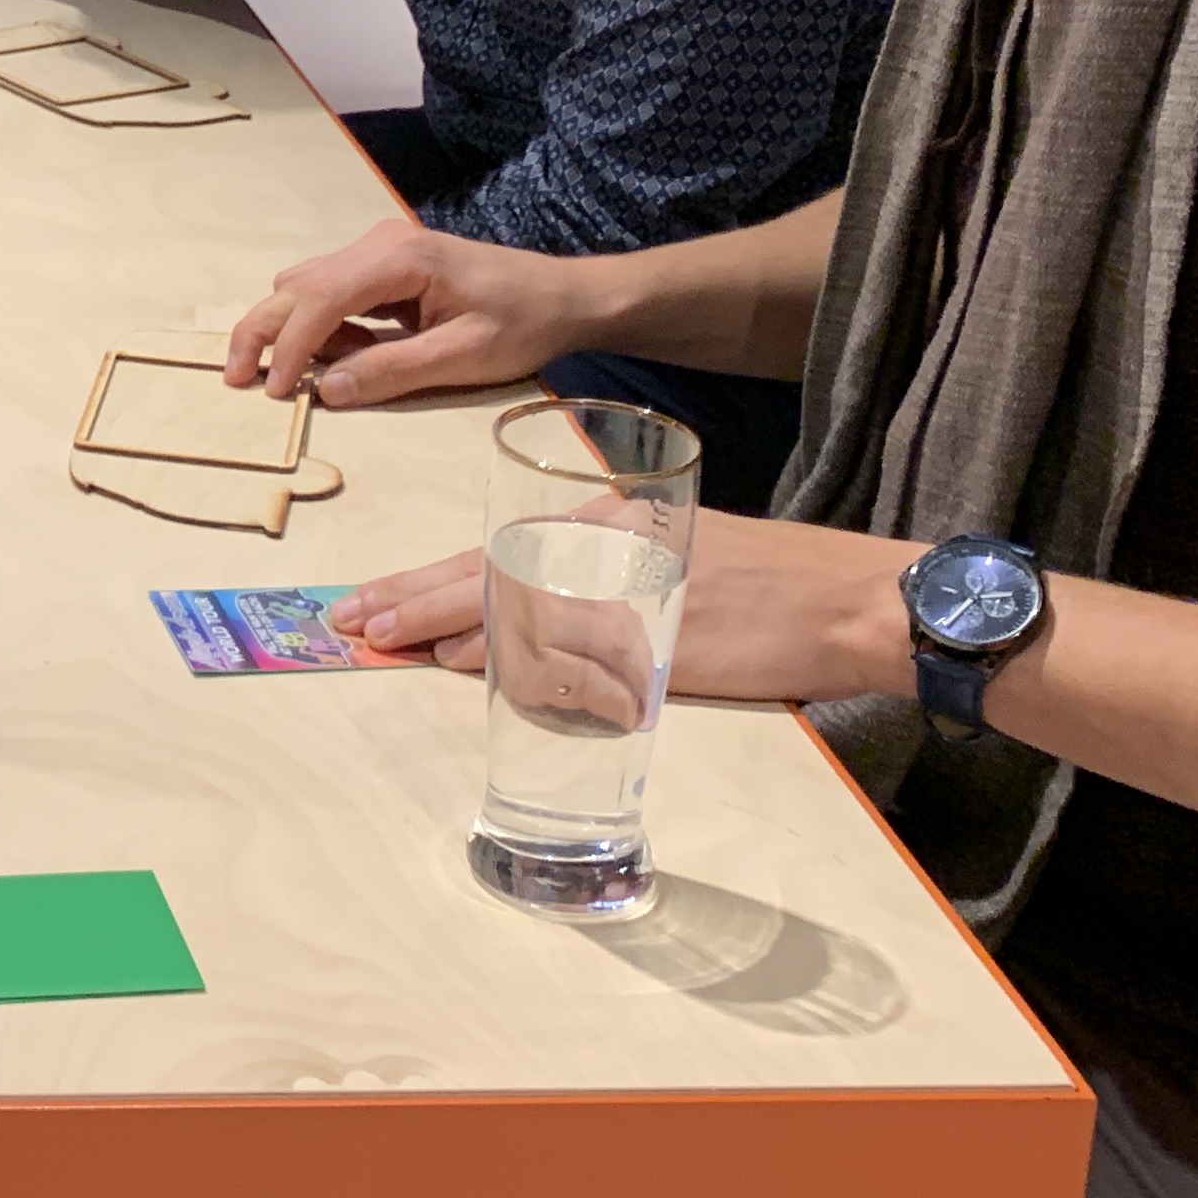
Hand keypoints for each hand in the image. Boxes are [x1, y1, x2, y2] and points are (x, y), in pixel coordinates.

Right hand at [229, 216, 607, 403]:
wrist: (565, 297)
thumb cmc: (524, 324)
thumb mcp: (463, 358)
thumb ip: (393, 371)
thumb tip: (327, 391)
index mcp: (399, 258)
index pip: (321, 300)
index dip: (289, 347)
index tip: (273, 392)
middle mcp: (380, 244)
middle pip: (298, 285)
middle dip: (263, 331)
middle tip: (236, 379)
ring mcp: (380, 251)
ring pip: (307, 286)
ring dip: (291, 330)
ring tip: (288, 376)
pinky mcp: (385, 267)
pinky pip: (332, 293)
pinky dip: (320, 327)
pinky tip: (337, 358)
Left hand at [329, 511, 913, 702]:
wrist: (843, 598)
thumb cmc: (762, 578)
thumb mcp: (669, 554)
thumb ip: (596, 581)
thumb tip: (515, 624)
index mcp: (607, 526)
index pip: (493, 552)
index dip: (428, 580)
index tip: (375, 597)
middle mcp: (607, 553)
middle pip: (486, 575)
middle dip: (413, 599)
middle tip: (354, 620)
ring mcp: (628, 597)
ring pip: (515, 614)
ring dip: (447, 631)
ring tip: (389, 641)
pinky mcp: (653, 643)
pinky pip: (569, 657)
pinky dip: (516, 664)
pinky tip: (472, 670)